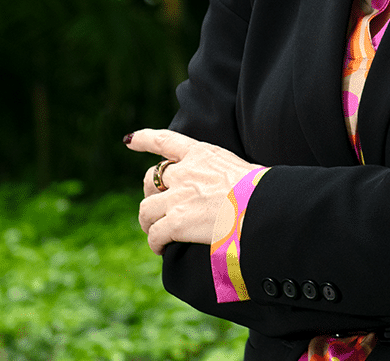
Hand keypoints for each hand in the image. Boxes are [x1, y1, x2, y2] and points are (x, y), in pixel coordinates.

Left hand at [125, 128, 256, 254]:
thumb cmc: (259, 189)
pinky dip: (156, 243)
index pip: (166, 141)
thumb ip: (220, 172)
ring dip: (149, 222)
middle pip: (150, 179)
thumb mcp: (238, 166)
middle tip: (157, 208)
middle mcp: (185, 171)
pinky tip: (163, 249)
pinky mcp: (177, 222)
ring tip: (157, 233)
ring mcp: (179, 196)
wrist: (260, 205)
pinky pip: (155, 235)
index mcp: (202, 153)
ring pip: (146, 209)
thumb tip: (224, 186)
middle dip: (150, 192)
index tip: (130, 140)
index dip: (145, 139)